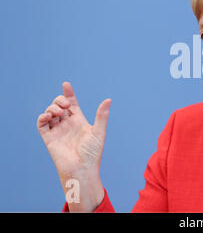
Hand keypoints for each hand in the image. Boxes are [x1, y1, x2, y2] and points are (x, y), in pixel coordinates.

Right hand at [37, 82, 110, 210]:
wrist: (82, 169)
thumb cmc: (92, 153)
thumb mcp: (98, 131)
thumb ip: (102, 115)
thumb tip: (109, 99)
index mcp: (79, 121)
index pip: (72, 103)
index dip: (68, 93)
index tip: (66, 84)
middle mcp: (68, 124)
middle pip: (60, 105)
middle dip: (60, 100)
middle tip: (64, 105)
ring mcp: (58, 130)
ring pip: (50, 112)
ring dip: (52, 107)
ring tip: (58, 112)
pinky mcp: (49, 138)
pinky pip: (41, 124)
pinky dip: (42, 117)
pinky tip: (48, 116)